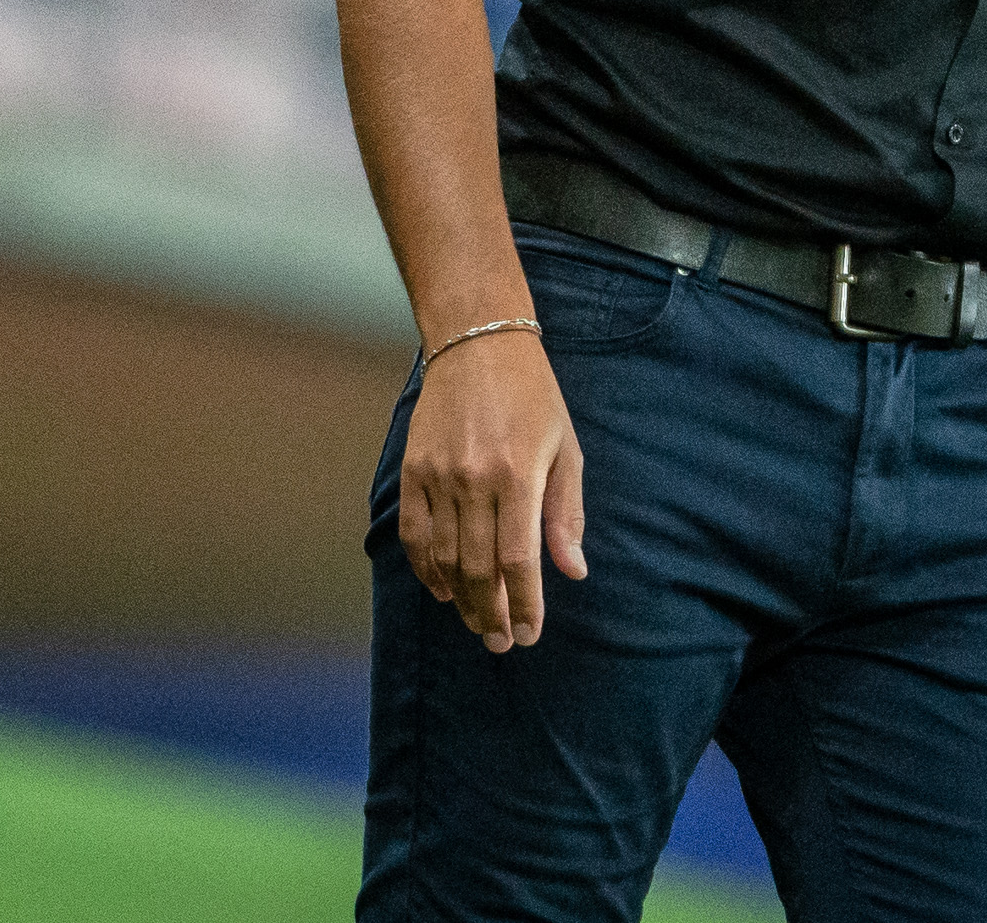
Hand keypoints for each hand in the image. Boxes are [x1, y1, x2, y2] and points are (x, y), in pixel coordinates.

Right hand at [396, 332, 587, 651]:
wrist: (477, 344)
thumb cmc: (533, 397)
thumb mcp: (565, 448)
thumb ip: (566, 513)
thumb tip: (573, 571)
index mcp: (518, 474)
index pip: (519, 560)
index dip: (525, 605)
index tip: (530, 633)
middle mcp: (474, 479)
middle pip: (479, 569)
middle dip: (493, 614)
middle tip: (503, 643)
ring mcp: (438, 476)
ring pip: (445, 558)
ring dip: (462, 600)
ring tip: (479, 624)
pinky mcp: (413, 470)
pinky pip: (414, 534)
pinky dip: (426, 569)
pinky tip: (443, 589)